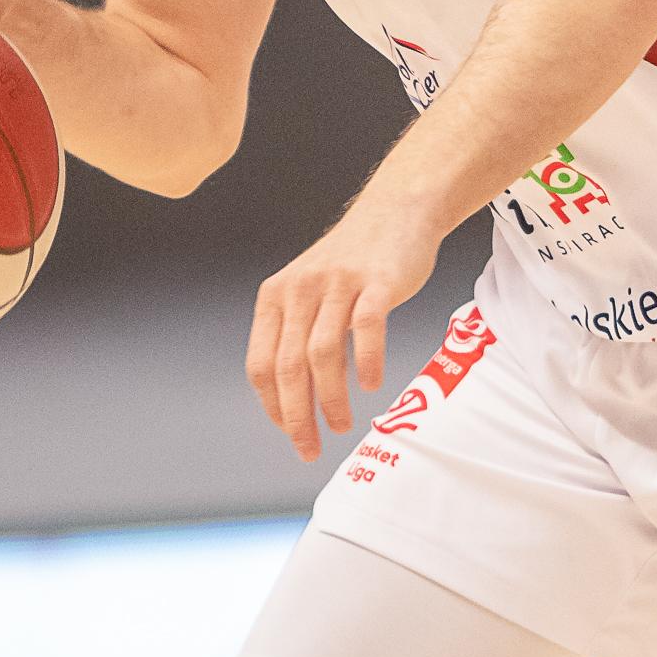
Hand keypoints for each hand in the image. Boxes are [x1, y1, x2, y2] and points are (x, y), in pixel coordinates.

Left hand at [247, 206, 438, 461]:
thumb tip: (292, 398)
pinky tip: (370, 385)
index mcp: (276, 296)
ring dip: (331, 399)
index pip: (261, 364)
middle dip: (297, 416)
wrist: (396, 209)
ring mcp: (339, 284)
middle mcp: (301, 289)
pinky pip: (366, 328)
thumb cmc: (353, 261)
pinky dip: (366, 362)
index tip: (290, 433)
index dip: (273, 406)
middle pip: (289, 367)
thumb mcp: (309, 290)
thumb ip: (297, 333)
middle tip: (310, 447)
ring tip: (341, 424)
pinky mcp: (377, 281)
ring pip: (324, 354)